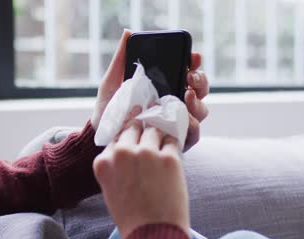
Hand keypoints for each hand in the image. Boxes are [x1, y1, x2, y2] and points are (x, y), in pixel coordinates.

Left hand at [90, 30, 209, 151]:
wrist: (101, 137)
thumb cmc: (108, 109)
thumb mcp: (112, 82)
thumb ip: (121, 59)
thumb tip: (128, 32)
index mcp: (165, 87)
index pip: (187, 72)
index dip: (194, 63)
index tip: (193, 57)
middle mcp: (175, 104)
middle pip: (200, 89)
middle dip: (200, 80)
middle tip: (190, 77)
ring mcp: (178, 122)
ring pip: (201, 110)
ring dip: (198, 102)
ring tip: (186, 96)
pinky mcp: (177, 141)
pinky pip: (193, 133)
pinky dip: (192, 125)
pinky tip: (183, 118)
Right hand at [93, 119, 189, 238]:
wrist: (152, 234)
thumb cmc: (131, 215)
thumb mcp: (111, 188)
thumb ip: (115, 165)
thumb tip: (130, 146)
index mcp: (104, 162)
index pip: (116, 136)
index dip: (127, 137)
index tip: (134, 136)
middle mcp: (122, 153)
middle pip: (133, 127)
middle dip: (142, 130)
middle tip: (150, 134)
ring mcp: (146, 154)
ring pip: (154, 130)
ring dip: (159, 137)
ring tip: (162, 150)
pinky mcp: (168, 158)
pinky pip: (173, 141)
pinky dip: (173, 146)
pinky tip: (172, 156)